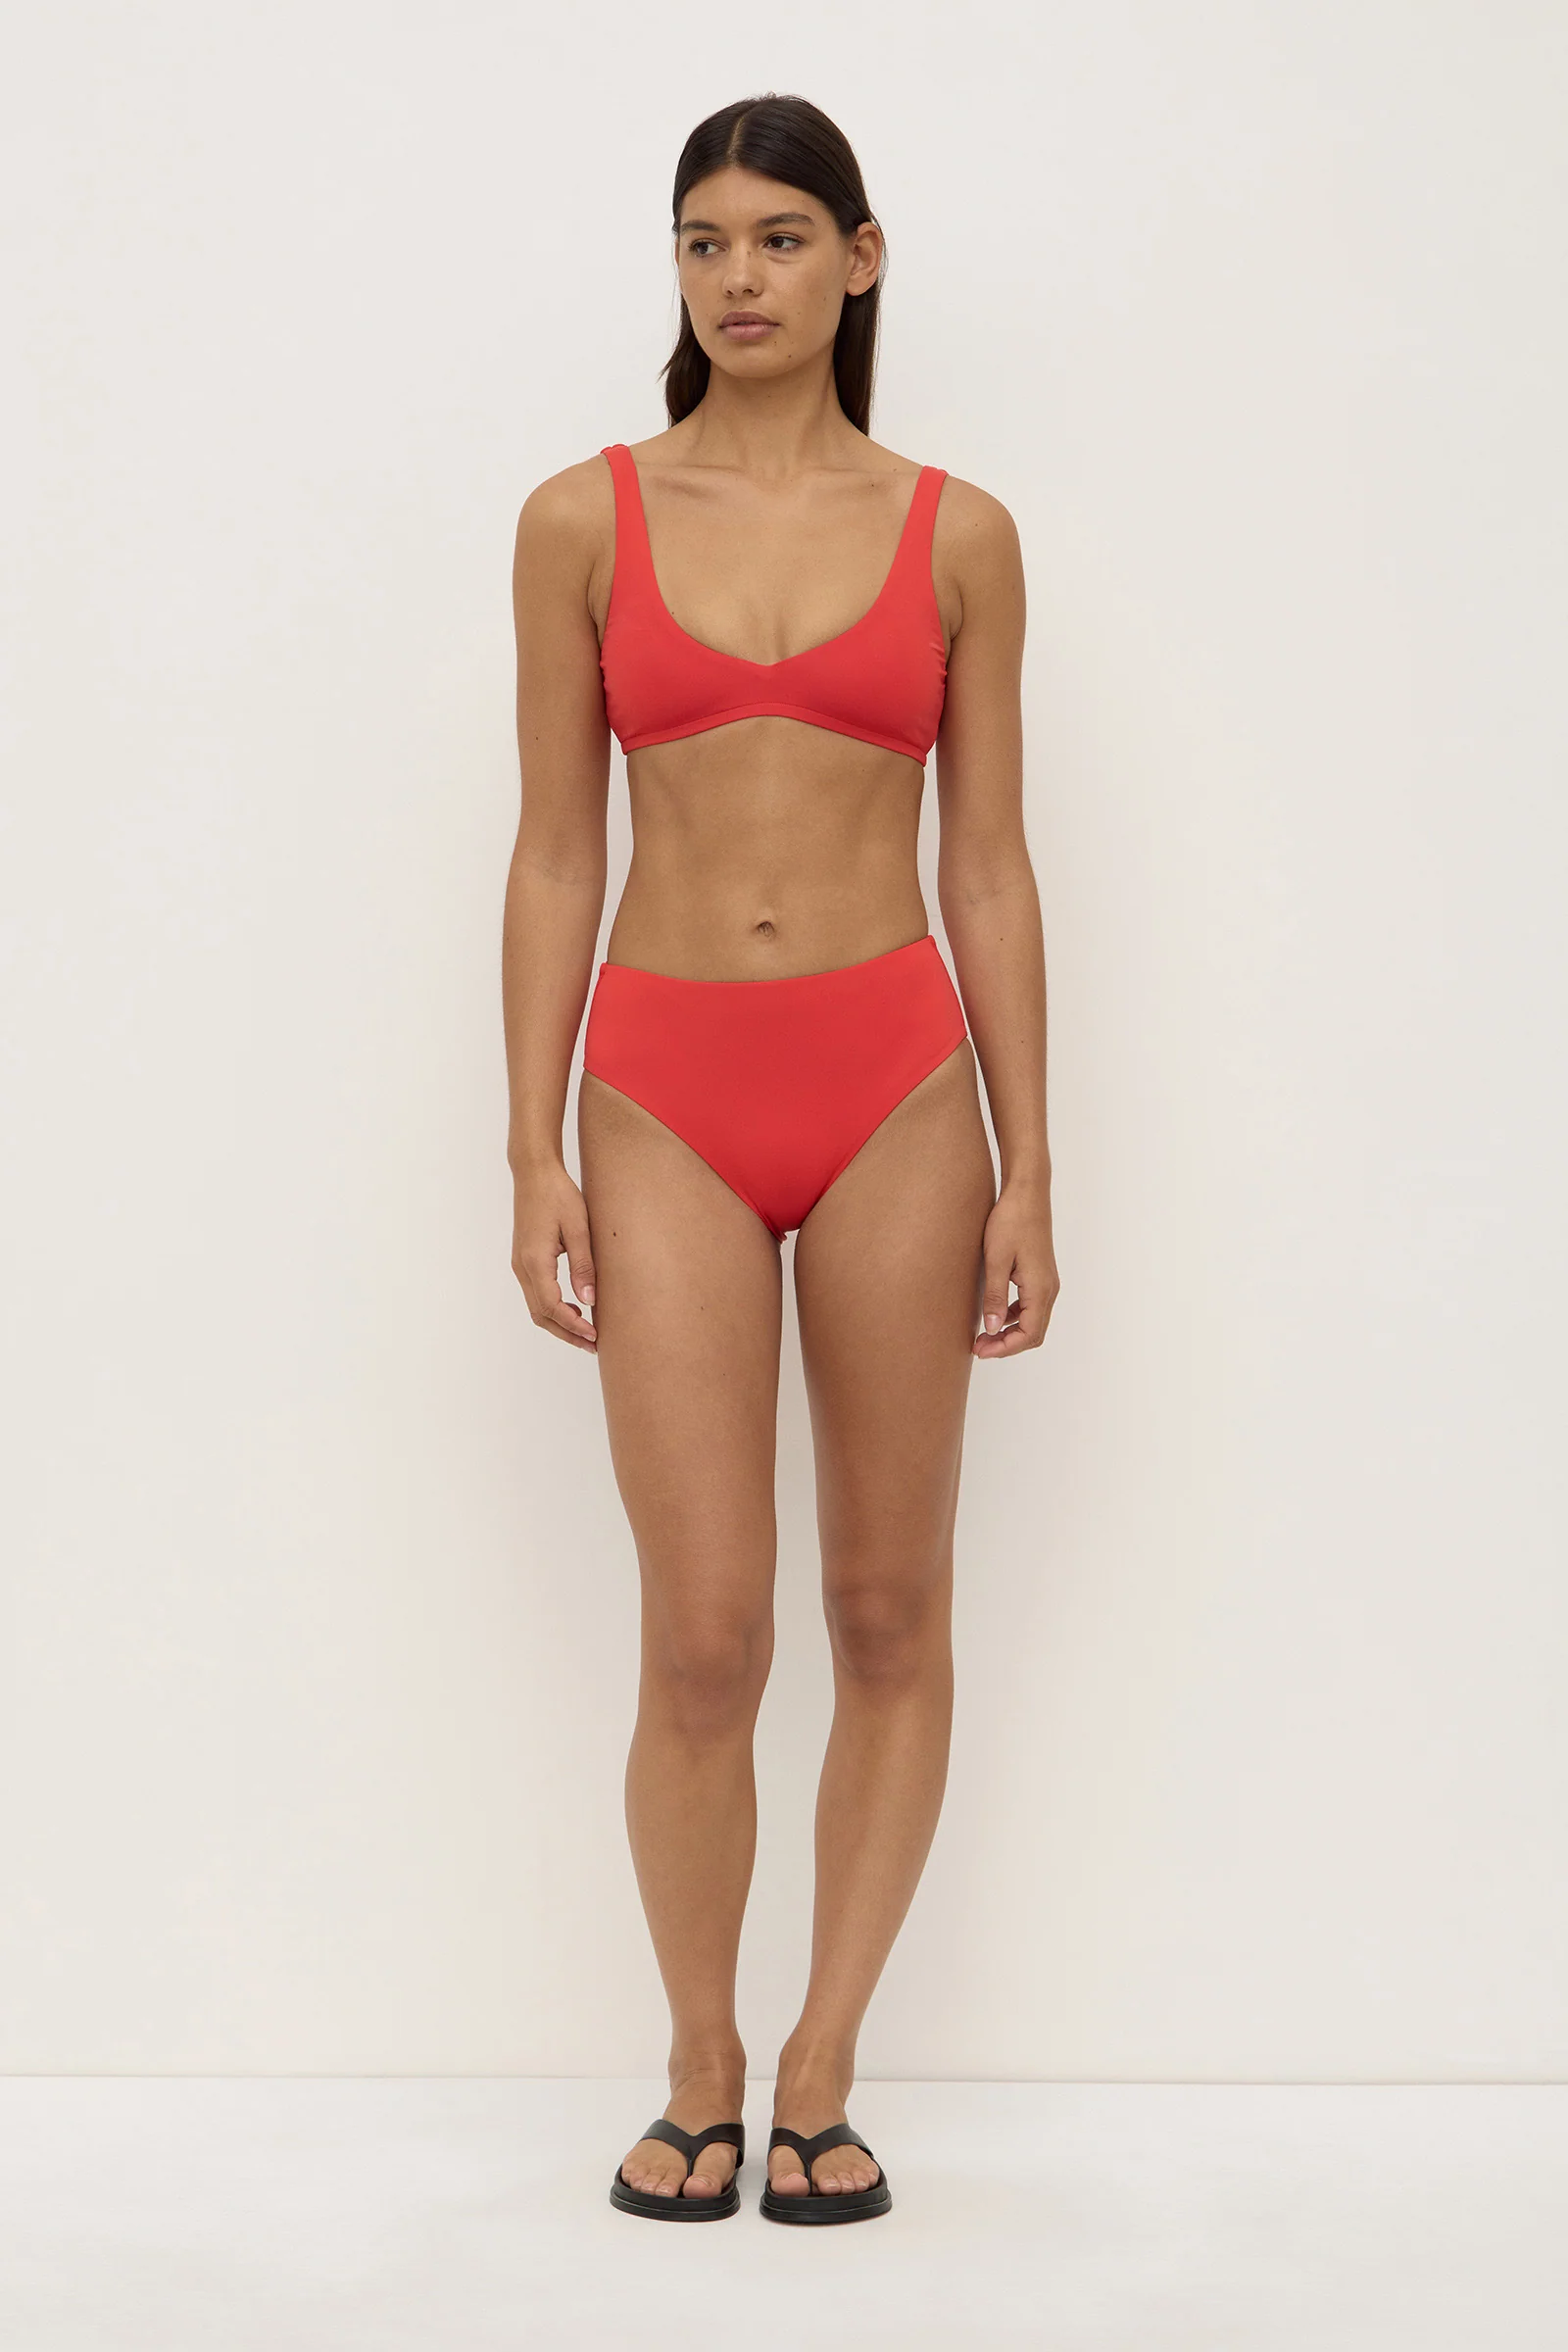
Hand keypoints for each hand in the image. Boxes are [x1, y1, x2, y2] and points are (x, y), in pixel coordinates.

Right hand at [511, 1162, 597, 1350]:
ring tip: (587, 1332)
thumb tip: (589, 1300)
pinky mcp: (524, 1260)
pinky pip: (536, 1294)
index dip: (574, 1325)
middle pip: (541, 1315)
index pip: (552, 1307)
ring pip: (536, 1308)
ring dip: (560, 1323)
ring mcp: (520, 1265)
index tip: (595, 1335)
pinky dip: (553, 1309)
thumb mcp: (578, 1228)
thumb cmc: (558, 1195)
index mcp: (535, 1261)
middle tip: (593, 1345)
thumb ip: (583, 1265)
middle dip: (567, 1333)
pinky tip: (574, 1308)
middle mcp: (522, 1268)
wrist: (534, 1174)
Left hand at [975, 1180, 1057, 1357]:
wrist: (1026, 1193)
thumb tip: (991, 1329)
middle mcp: (1049, 1288)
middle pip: (1034, 1332)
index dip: (1005, 1348)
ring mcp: (1047, 1281)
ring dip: (1010, 1332)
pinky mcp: (1040, 1274)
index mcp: (1040, 1288)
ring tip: (982, 1334)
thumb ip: (994, 1297)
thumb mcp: (996, 1260)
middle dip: (1007, 1345)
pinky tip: (993, 1313)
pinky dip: (1013, 1317)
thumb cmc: (1010, 1221)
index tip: (981, 1350)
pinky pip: (1030, 1306)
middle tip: (979, 1347)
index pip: (1029, 1334)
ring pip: (1033, 1321)